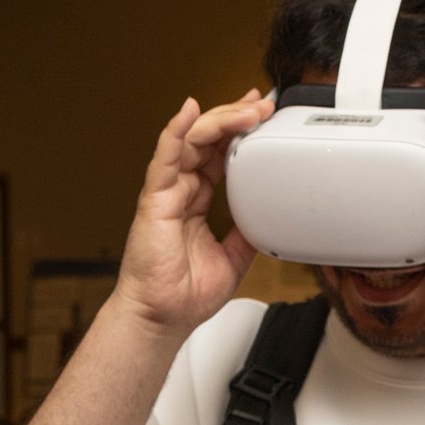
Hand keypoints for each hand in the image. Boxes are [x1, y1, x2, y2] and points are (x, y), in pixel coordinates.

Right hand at [111, 92, 276, 335]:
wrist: (163, 318)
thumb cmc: (184, 295)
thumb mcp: (234, 258)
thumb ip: (248, 230)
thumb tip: (269, 213)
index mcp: (196, 201)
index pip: (219, 154)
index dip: (240, 131)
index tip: (263, 115)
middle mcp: (180, 191)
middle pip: (208, 139)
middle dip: (237, 117)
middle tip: (264, 106)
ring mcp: (167, 192)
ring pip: (192, 140)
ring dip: (221, 119)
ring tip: (247, 108)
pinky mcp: (154, 200)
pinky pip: (164, 158)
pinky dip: (176, 130)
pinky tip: (189, 110)